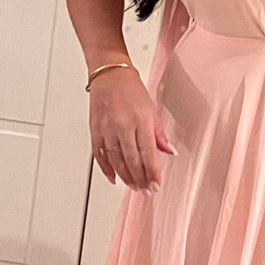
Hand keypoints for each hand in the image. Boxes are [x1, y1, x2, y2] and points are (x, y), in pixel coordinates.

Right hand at [89, 66, 176, 193]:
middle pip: (132, 160)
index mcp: (140, 120)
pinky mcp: (95, 130)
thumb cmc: (131, 89)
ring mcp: (107, 129)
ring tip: (134, 186)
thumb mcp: (151, 109)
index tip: (156, 184)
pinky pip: (100, 155)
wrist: (108, 73)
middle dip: (140, 179)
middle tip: (146, 190)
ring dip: (126, 177)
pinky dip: (106, 169)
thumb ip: (159, 134)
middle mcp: (123, 125)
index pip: (148, 153)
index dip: (152, 172)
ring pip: (116, 160)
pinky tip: (114, 178)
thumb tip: (169, 152)